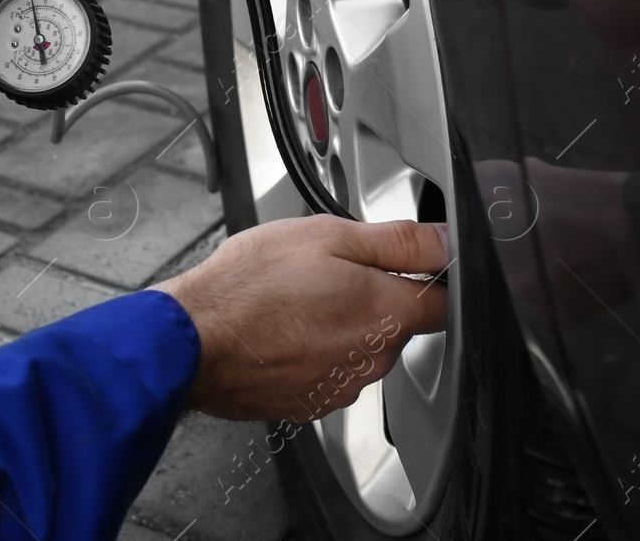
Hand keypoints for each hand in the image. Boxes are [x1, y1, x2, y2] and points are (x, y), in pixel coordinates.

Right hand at [154, 215, 449, 421]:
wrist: (193, 340)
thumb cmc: (250, 287)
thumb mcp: (328, 236)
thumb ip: (398, 241)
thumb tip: (444, 241)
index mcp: (387, 314)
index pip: (446, 303)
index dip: (433, 276)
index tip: (411, 261)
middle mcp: (373, 360)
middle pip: (398, 323)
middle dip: (376, 295)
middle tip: (329, 269)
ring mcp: (342, 387)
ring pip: (361, 347)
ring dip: (342, 322)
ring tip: (298, 297)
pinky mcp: (311, 403)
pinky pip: (329, 370)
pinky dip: (314, 349)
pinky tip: (283, 326)